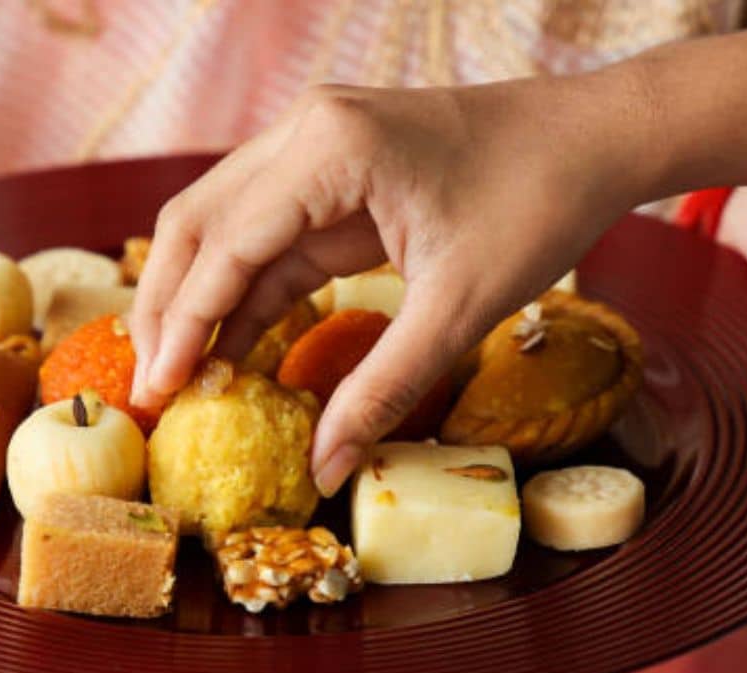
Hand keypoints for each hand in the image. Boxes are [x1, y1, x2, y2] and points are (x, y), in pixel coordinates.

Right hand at [129, 78, 649, 495]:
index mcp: (330, 149)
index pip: (225, 245)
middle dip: (168, 309)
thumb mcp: (460, 305)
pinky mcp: (328, 169)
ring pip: (220, 225)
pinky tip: (233, 347)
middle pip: (197, 224)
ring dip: (197, 298)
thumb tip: (325, 467)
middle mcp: (303, 132)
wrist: (594, 137)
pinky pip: (267, 233)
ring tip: (179, 374)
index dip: (183, 324)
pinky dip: (246, 290)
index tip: (157, 392)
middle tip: (152, 390)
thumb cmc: (537, 203)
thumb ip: (383, 386)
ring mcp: (311, 143)